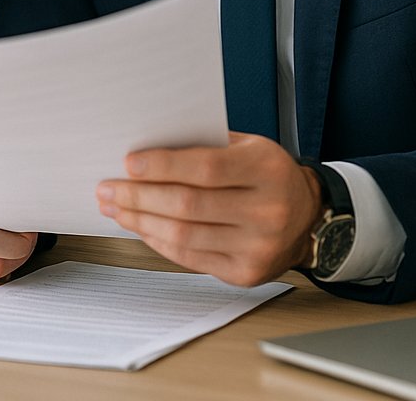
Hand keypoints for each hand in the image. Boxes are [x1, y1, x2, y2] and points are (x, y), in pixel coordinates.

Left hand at [96, 132, 322, 286]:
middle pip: (188, 205)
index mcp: (266, 169)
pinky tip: (139, 226)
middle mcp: (267, 211)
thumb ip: (204, 143)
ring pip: (183, 235)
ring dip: (139, 221)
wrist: (309, 215)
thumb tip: (145, 144)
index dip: (162, 166)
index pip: (206, 168)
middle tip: (107, 188)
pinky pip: (190, 257)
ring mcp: (258, 247)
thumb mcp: (246, 145)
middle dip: (138, 196)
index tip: (128, 163)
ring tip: (114, 207)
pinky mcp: (247, 273)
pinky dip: (157, 241)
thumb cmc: (266, 172)